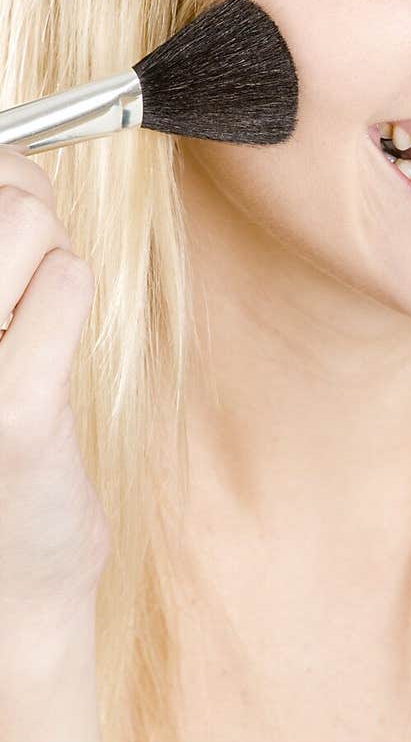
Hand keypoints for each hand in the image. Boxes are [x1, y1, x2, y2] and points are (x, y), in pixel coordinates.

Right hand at [0, 144, 109, 619]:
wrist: (8, 583)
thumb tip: (15, 158)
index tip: (9, 197)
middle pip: (0, 195)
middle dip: (25, 213)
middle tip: (19, 280)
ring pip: (32, 227)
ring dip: (48, 262)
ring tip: (25, 325)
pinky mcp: (11, 413)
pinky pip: (66, 286)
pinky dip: (71, 307)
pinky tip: (47, 359)